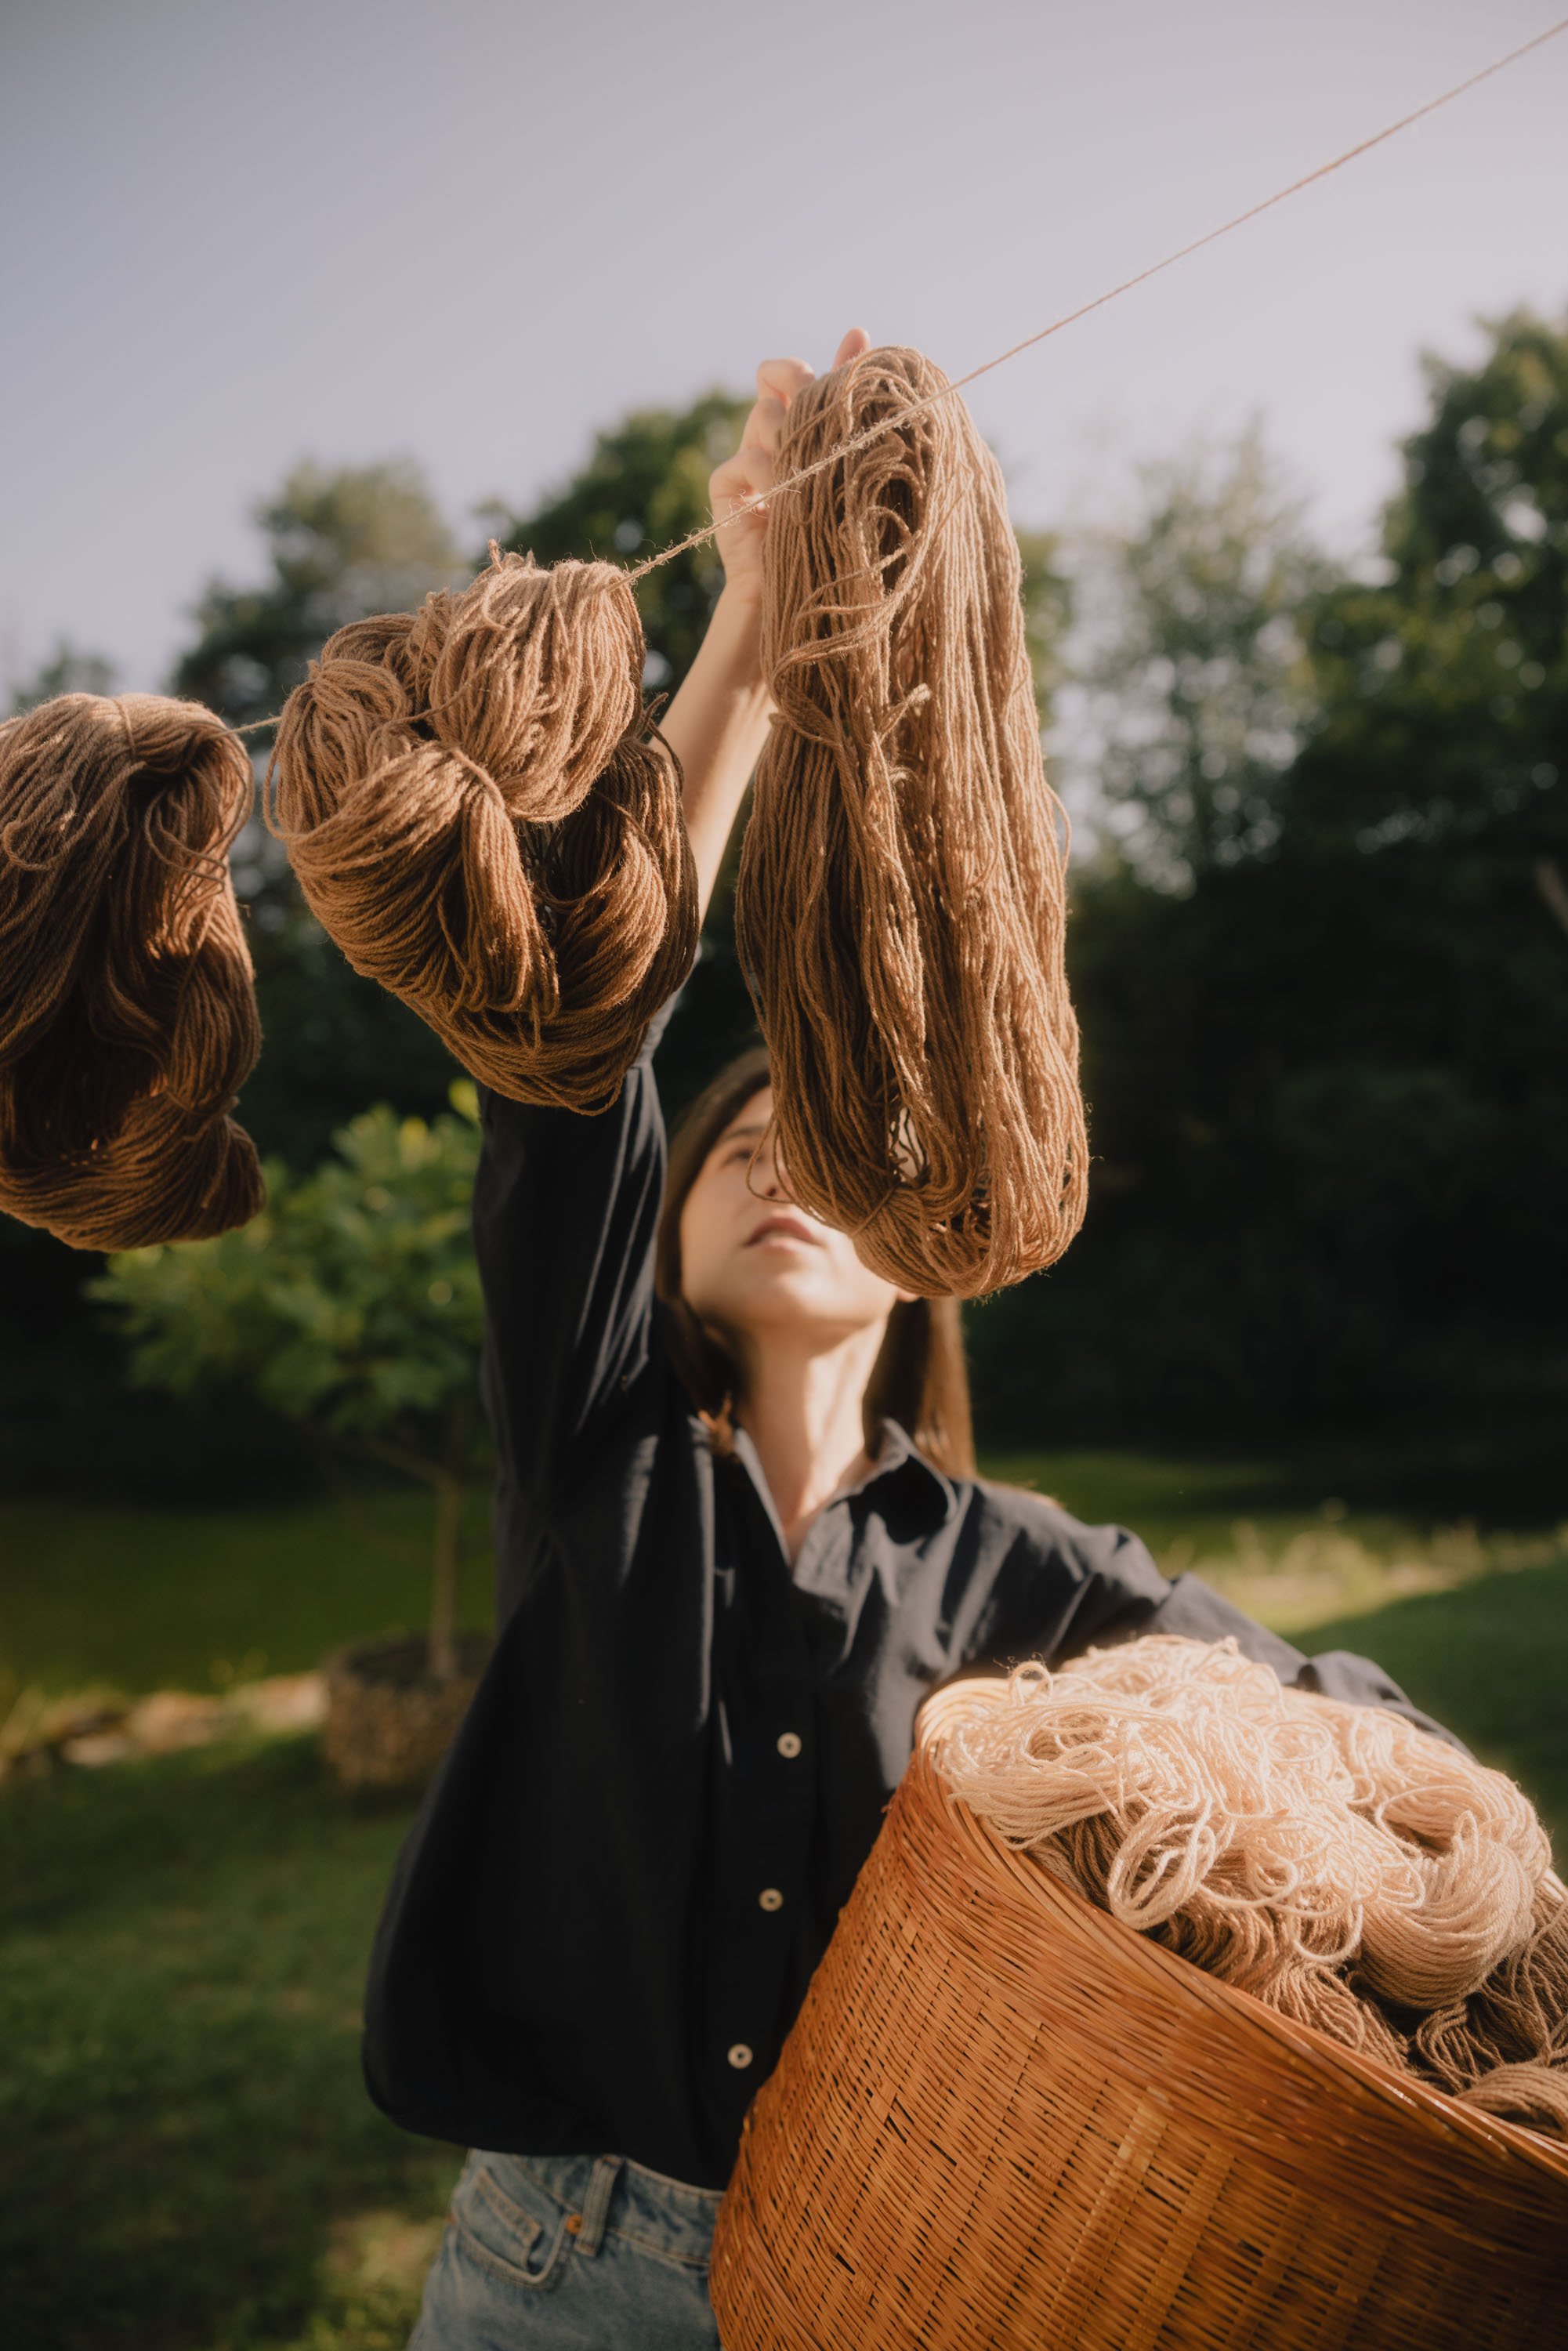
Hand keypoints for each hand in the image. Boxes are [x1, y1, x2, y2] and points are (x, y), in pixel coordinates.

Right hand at [709, 329, 869, 601]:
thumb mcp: (854, 464)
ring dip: (789, 438)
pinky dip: (762, 474)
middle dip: (799, 384)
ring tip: (806, 475)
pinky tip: (778, 497)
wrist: (811, 599)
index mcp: (805, 435)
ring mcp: (749, 466)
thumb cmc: (843, 538)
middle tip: (818, 406)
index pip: (796, 378)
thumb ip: (851, 406)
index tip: (846, 354)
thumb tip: (859, 330)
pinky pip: (740, 461)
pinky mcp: (728, 494)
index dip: (811, 364)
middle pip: (778, 383)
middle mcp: (775, 442)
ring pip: (762, 417)